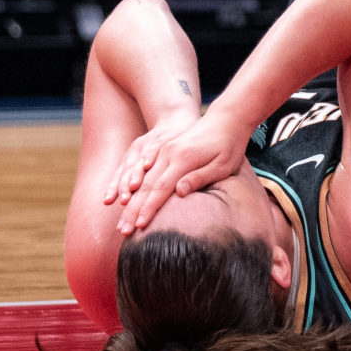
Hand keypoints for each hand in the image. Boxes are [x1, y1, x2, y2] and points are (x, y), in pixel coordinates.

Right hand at [112, 109, 243, 233]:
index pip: (161, 187)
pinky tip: (123, 199)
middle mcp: (168, 153)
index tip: (140, 226)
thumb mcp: (222, 164)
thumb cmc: (229, 146)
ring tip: (121, 222)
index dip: (149, 208)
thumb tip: (179, 193)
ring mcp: (164, 150)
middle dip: (133, 210)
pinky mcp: (163, 150)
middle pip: (146, 186)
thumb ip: (200, 177)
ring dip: (128, 201)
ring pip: (141, 179)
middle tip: (124, 231)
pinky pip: (142, 170)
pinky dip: (130, 185)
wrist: (226, 119)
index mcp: (183, 158)